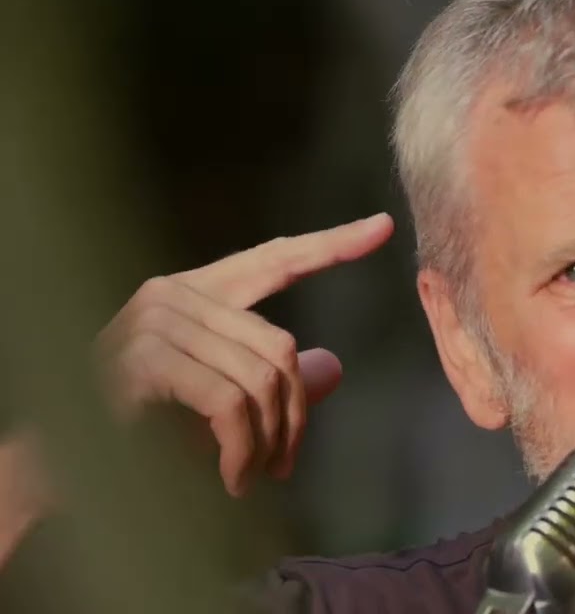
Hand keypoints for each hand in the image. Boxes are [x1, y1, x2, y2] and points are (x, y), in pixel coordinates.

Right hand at [94, 213, 393, 496]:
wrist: (58, 469)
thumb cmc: (136, 434)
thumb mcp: (217, 405)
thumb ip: (272, 380)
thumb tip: (334, 368)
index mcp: (194, 293)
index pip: (275, 259)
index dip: (331, 245)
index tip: (384, 227)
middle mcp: (174, 294)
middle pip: (282, 347)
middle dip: (293, 414)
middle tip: (283, 464)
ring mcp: (155, 321)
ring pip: (262, 378)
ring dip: (269, 441)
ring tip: (256, 476)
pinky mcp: (144, 359)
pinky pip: (230, 403)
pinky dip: (242, 450)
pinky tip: (234, 479)